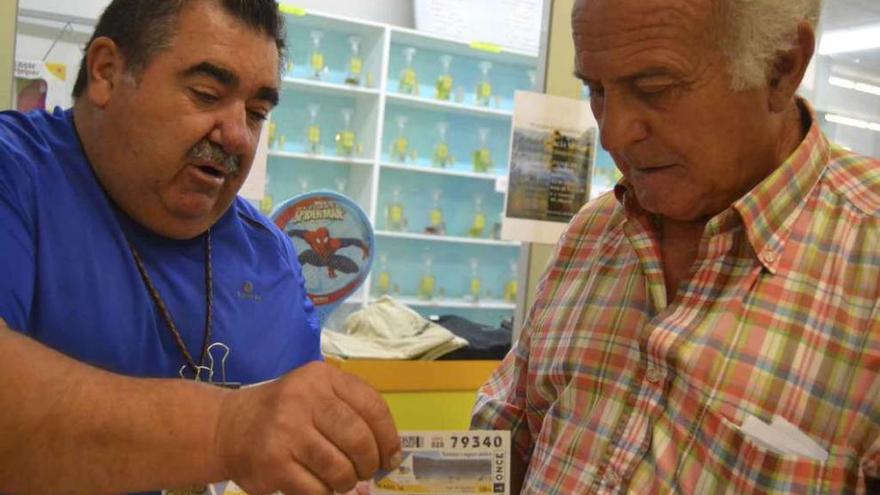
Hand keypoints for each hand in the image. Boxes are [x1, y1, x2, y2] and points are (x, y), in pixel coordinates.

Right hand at [215, 361, 400, 494]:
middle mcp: (304, 398)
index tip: (390, 457)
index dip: (388, 438)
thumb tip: (391, 455)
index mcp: (322, 377)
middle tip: (363, 472)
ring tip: (339, 480)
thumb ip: (352, 412)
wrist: (228, 427)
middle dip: (368, 464)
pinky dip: (324, 493)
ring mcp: (286, 430)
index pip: (373, 407)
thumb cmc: (284, 413)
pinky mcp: (273, 462)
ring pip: (340, 469)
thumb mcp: (316, 394)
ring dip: (346, 482)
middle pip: (359, 440)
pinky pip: (317, 489)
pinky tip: (317, 485)